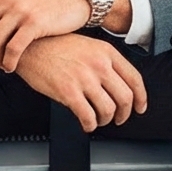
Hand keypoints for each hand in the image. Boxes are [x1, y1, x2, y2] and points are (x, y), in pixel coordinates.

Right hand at [15, 33, 147, 131]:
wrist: (30, 45)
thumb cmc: (56, 45)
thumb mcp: (88, 46)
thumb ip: (105, 62)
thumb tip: (118, 85)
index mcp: (107, 52)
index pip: (135, 79)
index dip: (141, 98)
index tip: (140, 107)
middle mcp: (99, 64)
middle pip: (125, 98)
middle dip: (124, 114)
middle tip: (118, 119)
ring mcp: (84, 78)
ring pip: (108, 110)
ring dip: (105, 120)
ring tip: (98, 120)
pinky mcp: (68, 91)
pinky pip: (88, 116)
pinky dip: (90, 125)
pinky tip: (86, 124)